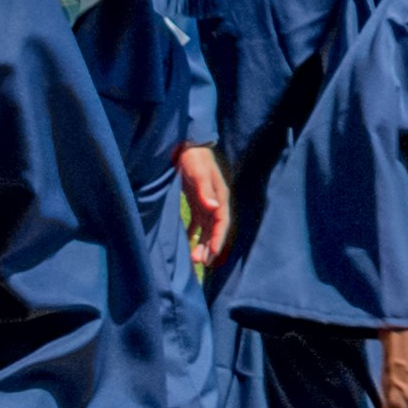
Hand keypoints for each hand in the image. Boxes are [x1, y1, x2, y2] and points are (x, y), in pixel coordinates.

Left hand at [174, 144, 231, 266]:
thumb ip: (205, 190)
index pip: (222, 222)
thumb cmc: (193, 157)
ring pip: (206, 228)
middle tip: (199, 262)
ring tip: (194, 259)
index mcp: (220, 196)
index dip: (217, 238)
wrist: (186, 145)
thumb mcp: (198, 172)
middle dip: (208, 246)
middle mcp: (215, 202)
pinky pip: (197, 222)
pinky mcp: (196, 201)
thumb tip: (213, 208)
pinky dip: (193, 233)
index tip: (211, 253)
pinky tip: (187, 242)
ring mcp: (206, 202)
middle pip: (214, 229)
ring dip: (201, 243)